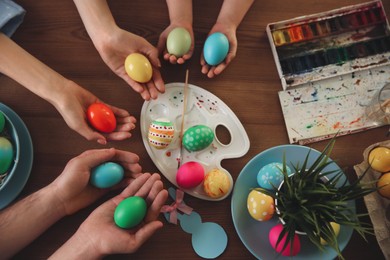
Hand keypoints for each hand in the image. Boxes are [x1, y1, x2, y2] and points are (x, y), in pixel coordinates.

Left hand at [50, 148, 141, 215]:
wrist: (61, 200)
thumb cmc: (68, 180)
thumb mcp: (80, 164)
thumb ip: (97, 156)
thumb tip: (113, 150)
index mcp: (94, 157)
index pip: (113, 154)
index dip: (125, 156)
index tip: (135, 159)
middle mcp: (100, 166)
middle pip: (119, 163)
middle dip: (130, 165)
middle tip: (139, 169)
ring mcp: (103, 178)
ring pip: (121, 173)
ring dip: (130, 174)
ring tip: (139, 176)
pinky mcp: (104, 189)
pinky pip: (118, 184)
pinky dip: (126, 183)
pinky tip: (134, 183)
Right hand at [50, 173, 167, 258]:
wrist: (92, 237)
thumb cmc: (111, 244)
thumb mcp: (131, 243)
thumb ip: (146, 233)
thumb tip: (160, 223)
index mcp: (142, 223)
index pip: (152, 211)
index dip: (158, 201)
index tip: (163, 192)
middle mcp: (137, 213)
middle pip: (148, 199)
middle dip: (154, 190)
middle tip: (159, 181)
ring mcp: (129, 205)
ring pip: (141, 192)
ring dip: (148, 184)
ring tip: (154, 175)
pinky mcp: (120, 199)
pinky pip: (130, 190)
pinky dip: (137, 183)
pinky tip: (143, 176)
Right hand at [53, 80, 136, 144]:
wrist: (64, 93)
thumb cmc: (67, 110)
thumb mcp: (78, 126)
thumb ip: (90, 135)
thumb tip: (104, 142)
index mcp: (90, 131)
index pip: (107, 136)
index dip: (118, 136)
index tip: (128, 135)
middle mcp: (95, 124)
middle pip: (112, 128)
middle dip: (123, 128)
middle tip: (132, 127)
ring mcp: (98, 114)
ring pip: (113, 119)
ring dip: (123, 120)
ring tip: (132, 120)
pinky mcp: (99, 104)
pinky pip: (111, 109)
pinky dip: (119, 112)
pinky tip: (126, 113)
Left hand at [96, 26, 164, 99]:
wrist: (109, 38)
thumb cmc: (125, 38)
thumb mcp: (143, 44)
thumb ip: (152, 54)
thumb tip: (159, 65)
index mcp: (145, 60)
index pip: (154, 73)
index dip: (158, 81)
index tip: (162, 89)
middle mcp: (139, 67)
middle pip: (147, 80)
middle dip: (152, 89)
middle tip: (156, 96)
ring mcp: (131, 71)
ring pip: (139, 83)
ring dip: (144, 91)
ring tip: (149, 98)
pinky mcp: (122, 73)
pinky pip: (130, 81)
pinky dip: (135, 85)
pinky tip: (140, 90)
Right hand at [157, 24, 194, 64]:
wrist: (180, 23)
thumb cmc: (170, 30)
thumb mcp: (163, 37)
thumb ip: (160, 45)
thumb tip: (156, 54)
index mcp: (169, 52)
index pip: (167, 57)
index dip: (167, 58)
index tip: (166, 56)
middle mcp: (176, 53)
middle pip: (175, 60)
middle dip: (173, 61)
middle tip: (172, 58)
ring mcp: (183, 52)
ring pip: (182, 59)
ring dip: (181, 61)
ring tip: (179, 60)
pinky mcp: (190, 49)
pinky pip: (189, 54)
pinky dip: (187, 56)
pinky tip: (185, 56)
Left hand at [200, 22, 237, 77]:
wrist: (225, 27)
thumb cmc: (231, 37)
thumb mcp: (233, 45)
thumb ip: (231, 54)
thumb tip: (227, 62)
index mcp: (225, 58)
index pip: (222, 66)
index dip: (219, 70)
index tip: (216, 72)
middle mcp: (218, 57)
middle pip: (214, 66)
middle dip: (211, 71)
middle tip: (209, 75)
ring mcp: (212, 52)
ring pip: (208, 62)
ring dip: (206, 67)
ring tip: (204, 71)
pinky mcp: (206, 47)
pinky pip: (204, 54)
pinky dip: (203, 59)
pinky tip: (202, 62)